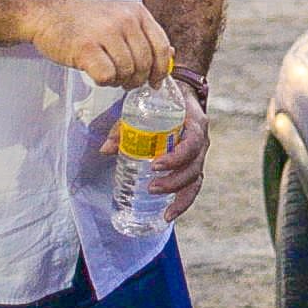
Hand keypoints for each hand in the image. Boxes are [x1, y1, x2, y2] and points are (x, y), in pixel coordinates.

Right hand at [26, 0, 172, 87]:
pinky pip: (107, 76)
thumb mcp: (119, 18)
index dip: (161, 69)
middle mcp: (124, 19)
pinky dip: (103, 81)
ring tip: (108, 74)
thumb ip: (144, 35)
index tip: (156, 81)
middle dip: (137, 79)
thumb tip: (171, 55)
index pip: (161, 46)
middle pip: (145, 63)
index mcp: (137, 12)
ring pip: (127, 71)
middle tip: (126, 81)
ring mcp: (105, 32)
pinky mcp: (86, 47)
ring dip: (119, 80)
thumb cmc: (84, 20)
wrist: (47, 13)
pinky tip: (95, 73)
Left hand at [98, 81, 210, 220]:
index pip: (192, 143)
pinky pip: (193, 185)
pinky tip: (169, 214)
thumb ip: (125, 126)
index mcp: (195, 124)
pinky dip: (183, 201)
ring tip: (164, 212)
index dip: (176, 157)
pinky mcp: (193, 164)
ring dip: (180, 197)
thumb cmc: (164, 100)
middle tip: (151, 187)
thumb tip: (105, 149)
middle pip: (194, 167)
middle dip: (174, 181)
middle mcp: (202, 141)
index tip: (155, 165)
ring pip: (196, 180)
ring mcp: (199, 154)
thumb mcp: (146, 106)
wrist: (185, 93)